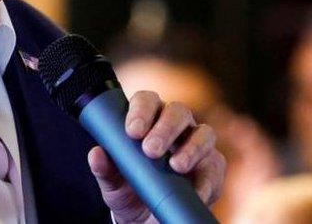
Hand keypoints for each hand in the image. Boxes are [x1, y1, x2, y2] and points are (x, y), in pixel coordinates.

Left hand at [88, 91, 225, 223]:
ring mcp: (197, 145)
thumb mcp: (113, 184)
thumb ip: (104, 169)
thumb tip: (96, 154)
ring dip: (191, 147)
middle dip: (165, 128)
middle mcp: (176, 127)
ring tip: (176, 165)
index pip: (147, 100)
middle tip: (150, 150)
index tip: (132, 131)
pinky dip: (206, 179)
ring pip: (204, 133)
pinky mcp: (212, 169)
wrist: (147, 221)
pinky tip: (195, 190)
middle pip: (178, 111)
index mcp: (148, 120)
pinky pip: (215, 167)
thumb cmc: (129, 191)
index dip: (141, 110)